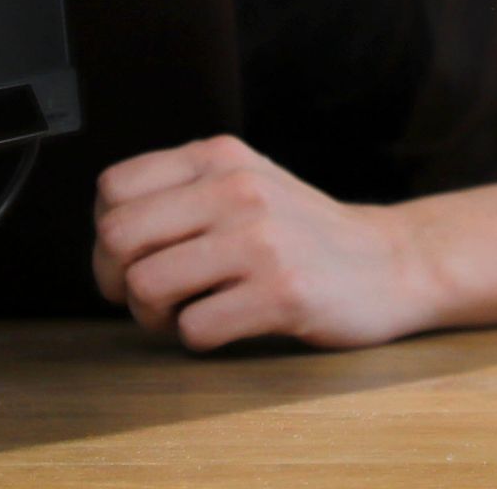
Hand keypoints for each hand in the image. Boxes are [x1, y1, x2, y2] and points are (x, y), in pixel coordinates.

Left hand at [92, 137, 496, 350]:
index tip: (134, 257)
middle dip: (117, 281)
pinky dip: (198, 339)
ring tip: (186, 314)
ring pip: (147, 286)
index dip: (107, 234)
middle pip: (119, 239)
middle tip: (147, 297)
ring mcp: (261, 241)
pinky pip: (195, 329)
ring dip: (155, 317)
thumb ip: (181, 192)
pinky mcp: (282, 293)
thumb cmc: (304, 232)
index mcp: (219, 157)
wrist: (392, 262)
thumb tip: (105, 235)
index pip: (112, 189)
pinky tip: (226, 325)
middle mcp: (236, 190)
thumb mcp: (244, 183)